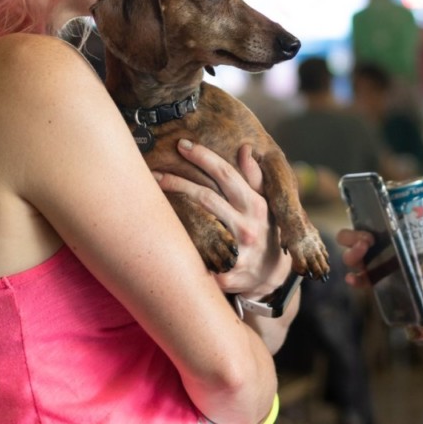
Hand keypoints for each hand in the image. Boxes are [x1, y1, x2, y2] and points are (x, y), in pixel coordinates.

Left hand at [158, 139, 290, 297]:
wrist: (271, 278)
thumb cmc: (264, 232)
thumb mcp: (265, 204)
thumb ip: (254, 178)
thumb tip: (244, 148)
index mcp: (256, 206)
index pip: (227, 175)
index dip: (204, 157)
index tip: (182, 144)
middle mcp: (247, 227)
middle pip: (205, 197)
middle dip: (177, 181)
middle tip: (155, 171)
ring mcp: (236, 252)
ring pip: (196, 223)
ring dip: (172, 206)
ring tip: (152, 192)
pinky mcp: (223, 274)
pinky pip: (194, 253)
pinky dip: (177, 239)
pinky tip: (158, 228)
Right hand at [334, 205, 422, 290]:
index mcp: (378, 225)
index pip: (360, 216)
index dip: (359, 214)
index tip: (372, 221)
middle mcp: (368, 242)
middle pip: (347, 236)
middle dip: (352, 237)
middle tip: (369, 240)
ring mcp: (369, 261)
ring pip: (349, 257)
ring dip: (352, 255)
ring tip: (363, 255)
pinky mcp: (373, 279)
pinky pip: (359, 280)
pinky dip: (355, 280)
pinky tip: (354, 280)